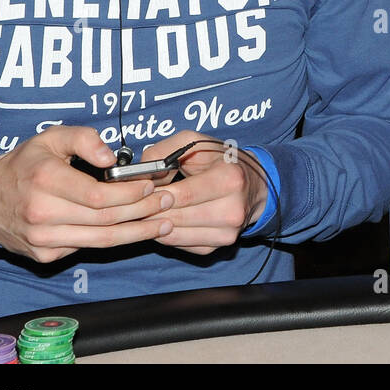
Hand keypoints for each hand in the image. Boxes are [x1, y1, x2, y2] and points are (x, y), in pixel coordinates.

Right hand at [0, 126, 172, 262]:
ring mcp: (42, 238)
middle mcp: (42, 213)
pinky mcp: (44, 255)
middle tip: (168, 203)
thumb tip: (112, 158)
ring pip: (100, 241)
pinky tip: (132, 230)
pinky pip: (85, 247)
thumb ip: (84, 139)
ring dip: (137, 233)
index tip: (150, 186)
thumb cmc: (24, 165)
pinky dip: (112, 240)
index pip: (99, 196)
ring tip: (164, 224)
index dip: (130, 194)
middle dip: (143, 213)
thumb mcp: (50, 138)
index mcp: (45, 180)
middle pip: (105, 220)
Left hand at [143, 131, 269, 254]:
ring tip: (147, 210)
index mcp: (230, 179)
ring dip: (154, 224)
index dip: (156, 194)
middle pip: (176, 217)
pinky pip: (180, 245)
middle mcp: (233, 209)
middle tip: (135, 202)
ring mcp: (227, 232)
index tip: (140, 191)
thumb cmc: (222, 161)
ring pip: (174, 235)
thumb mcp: (196, 143)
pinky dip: (166, 234)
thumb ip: (164, 152)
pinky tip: (165, 220)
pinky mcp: (219, 245)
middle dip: (150, 210)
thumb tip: (139, 176)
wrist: (255, 185)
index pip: (183, 195)